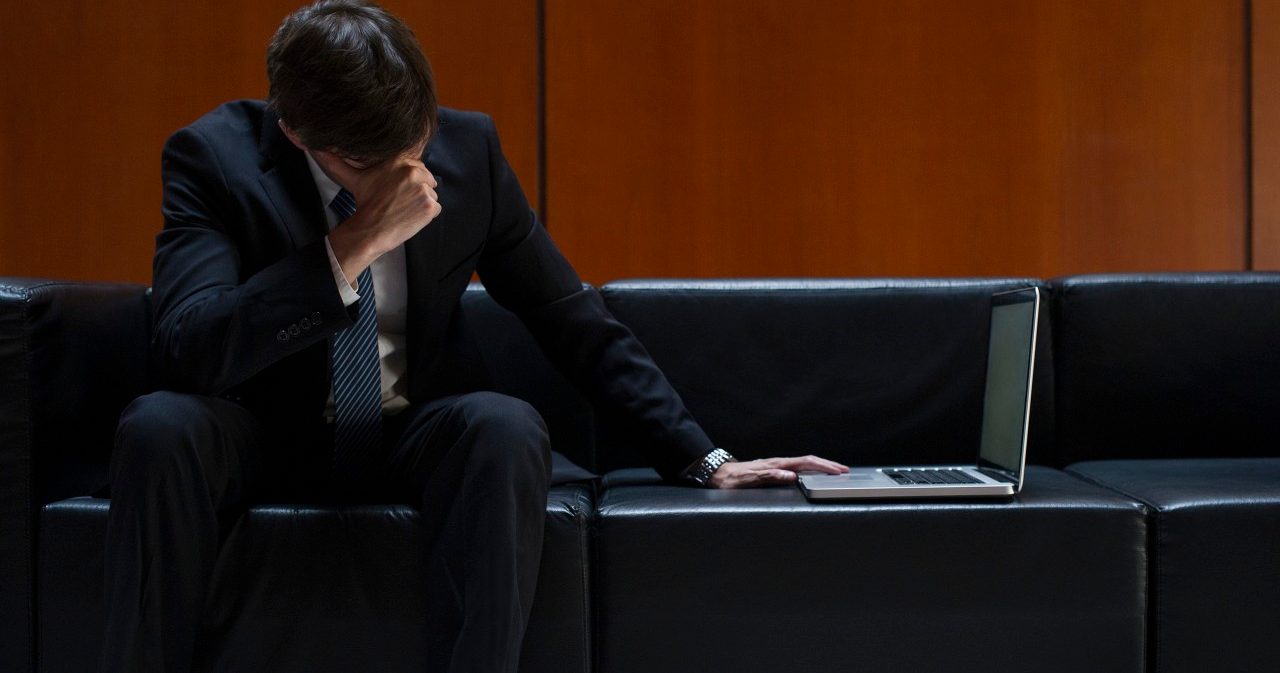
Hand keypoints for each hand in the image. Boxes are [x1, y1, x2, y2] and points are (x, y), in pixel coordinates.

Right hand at [313, 149, 440, 280]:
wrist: (370, 230)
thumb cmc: (363, 203)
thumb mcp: (353, 178)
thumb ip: (336, 160)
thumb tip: (310, 146)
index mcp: (399, 160)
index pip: (416, 166)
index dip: (408, 179)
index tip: (397, 190)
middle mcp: (414, 172)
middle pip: (427, 179)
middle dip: (416, 190)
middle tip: (399, 201)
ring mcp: (424, 189)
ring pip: (431, 194)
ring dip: (421, 203)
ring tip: (403, 209)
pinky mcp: (430, 205)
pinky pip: (436, 208)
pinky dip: (427, 216)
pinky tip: (410, 217)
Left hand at [708, 455, 848, 488]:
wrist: (718, 474)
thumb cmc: (733, 479)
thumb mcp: (750, 479)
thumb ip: (771, 476)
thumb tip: (792, 476)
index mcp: (776, 464)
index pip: (806, 462)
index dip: (824, 466)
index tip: (838, 471)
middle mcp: (778, 462)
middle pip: (808, 460)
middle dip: (827, 465)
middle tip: (844, 470)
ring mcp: (776, 465)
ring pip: (804, 463)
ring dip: (820, 466)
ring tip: (834, 472)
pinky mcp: (773, 470)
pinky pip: (797, 467)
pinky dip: (810, 470)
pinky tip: (812, 474)